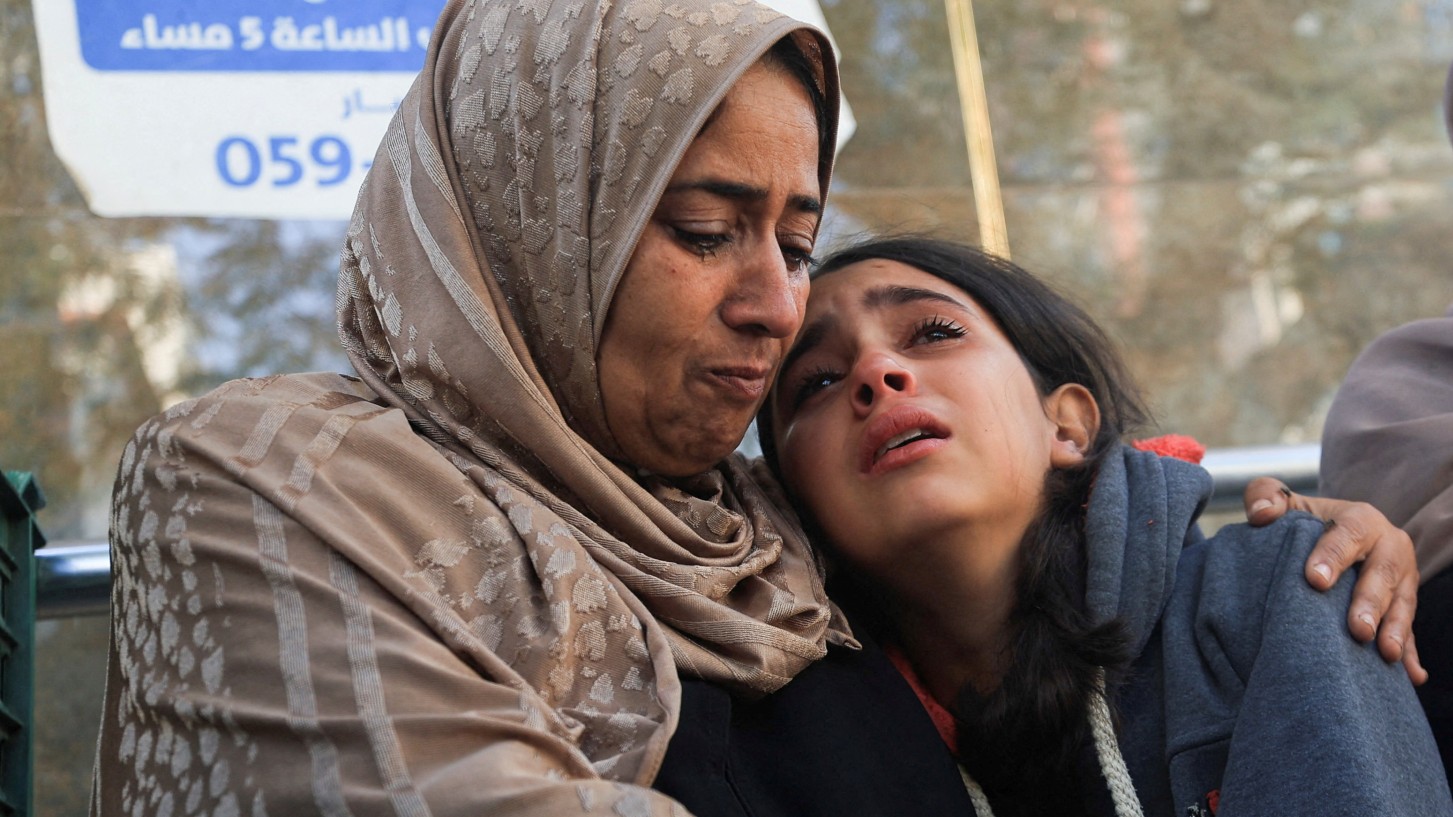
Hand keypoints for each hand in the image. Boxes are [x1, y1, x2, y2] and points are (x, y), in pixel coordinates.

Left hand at [1243, 477, 1425, 684]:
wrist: (1332, 536)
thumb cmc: (1303, 521)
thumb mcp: (1284, 502)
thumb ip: (1266, 495)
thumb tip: (1260, 514)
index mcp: (1360, 519)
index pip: (1348, 534)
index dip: (1333, 555)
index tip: (1314, 580)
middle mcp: (1388, 546)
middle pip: (1384, 572)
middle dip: (1371, 601)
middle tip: (1357, 629)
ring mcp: (1402, 579)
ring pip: (1403, 602)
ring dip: (1396, 629)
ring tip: (1384, 653)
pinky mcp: (1403, 606)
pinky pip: (1411, 631)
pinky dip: (1411, 653)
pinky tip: (1411, 676)